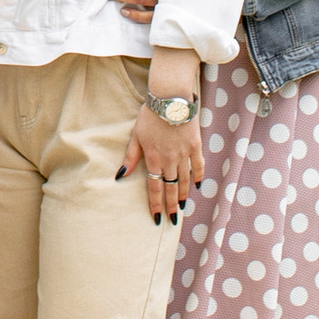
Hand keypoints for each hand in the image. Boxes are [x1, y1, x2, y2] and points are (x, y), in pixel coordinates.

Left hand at [118, 99, 203, 225]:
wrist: (170, 99)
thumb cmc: (150, 115)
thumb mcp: (136, 135)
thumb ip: (130, 157)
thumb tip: (121, 175)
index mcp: (153, 158)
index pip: (154, 187)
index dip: (155, 204)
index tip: (156, 218)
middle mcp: (169, 159)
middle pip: (170, 187)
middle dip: (170, 205)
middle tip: (173, 219)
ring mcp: (184, 153)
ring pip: (184, 180)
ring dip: (183, 194)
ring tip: (182, 206)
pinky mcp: (195, 146)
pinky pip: (198, 166)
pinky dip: (198, 177)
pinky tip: (197, 186)